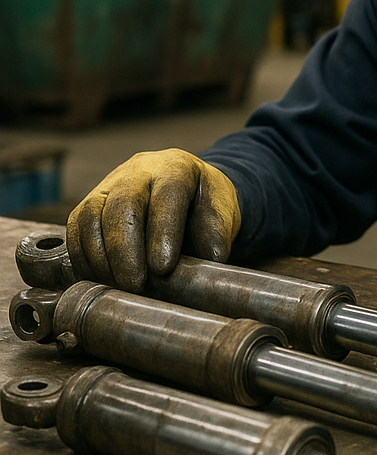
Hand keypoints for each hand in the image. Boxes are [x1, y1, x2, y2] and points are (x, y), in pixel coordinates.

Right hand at [67, 148, 240, 292]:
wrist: (184, 190)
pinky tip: (100, 279)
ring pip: (92, 215)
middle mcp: (138, 171)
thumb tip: (211, 258)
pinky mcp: (89, 203)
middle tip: (135, 285)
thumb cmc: (202, 202)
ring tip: (117, 287)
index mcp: (175, 168)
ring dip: (101, 257)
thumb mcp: (221, 209)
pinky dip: (84, 257)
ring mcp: (109, 185)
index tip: (163, 267)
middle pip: (123, 205)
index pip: (167, 195)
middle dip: (125, 250)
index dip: (163, 231)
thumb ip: (217, 231)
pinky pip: (77, 228)